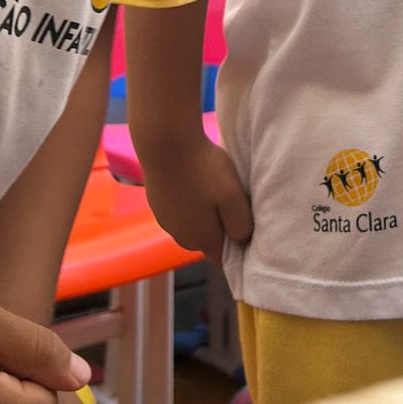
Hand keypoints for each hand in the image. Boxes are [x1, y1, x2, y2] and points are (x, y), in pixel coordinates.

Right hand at [142, 136, 252, 262]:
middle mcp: (180, 236)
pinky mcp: (156, 205)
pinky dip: (188, 205)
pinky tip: (194, 184)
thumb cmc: (204, 169)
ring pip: (191, 228)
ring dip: (202, 217)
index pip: (222, 259)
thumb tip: (243, 241)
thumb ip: (241, 224)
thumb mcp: (233, 196)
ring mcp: (165, 221)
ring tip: (212, 191)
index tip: (246, 230)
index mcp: (201, 239)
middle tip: (232, 205)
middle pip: (206, 244)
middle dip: (220, 232)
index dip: (236, 251)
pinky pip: (178, 213)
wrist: (164, 143)